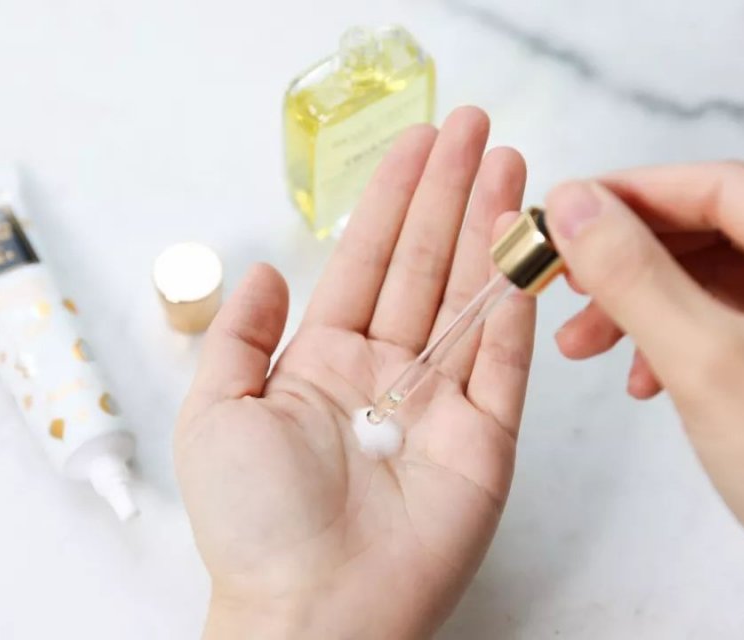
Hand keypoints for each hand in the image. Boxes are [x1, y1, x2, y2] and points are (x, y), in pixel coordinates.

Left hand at [175, 107, 535, 638]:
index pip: (366, 260)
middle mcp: (387, 373)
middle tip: (478, 128)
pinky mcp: (488, 439)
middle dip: (450, 193)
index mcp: (324, 361)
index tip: (420, 142)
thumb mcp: (216, 413)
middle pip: (425, 264)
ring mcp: (441, 402)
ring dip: (491, 229)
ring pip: (470, 297)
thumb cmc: (254, 523)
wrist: (311, 609)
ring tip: (511, 165)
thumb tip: (264, 272)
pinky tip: (526, 244)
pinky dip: (517, 301)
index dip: (393, 198)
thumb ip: (242, 336)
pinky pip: (507, 359)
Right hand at [546, 163, 743, 634]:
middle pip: (707, 232)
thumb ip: (635, 276)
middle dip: (626, 259)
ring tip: (580, 344)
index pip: (721, 188)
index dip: (635, 193)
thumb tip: (574, 205)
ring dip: (636, 304)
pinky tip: (638, 378)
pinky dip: (665, 338)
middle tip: (565, 280)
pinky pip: (714, 319)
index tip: (568, 212)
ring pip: (703, 278)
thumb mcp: (705, 360)